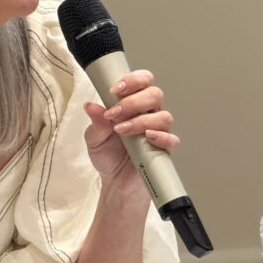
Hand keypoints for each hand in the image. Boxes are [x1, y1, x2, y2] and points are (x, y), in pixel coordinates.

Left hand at [82, 68, 179, 184]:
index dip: (132, 80)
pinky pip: (171, 139)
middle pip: (155, 94)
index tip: (115, 90)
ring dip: (141, 121)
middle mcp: (148, 114)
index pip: (142, 81)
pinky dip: (160, 137)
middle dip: (133, 102)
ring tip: (122, 131)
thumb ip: (96, 122)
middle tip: (115, 114)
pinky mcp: (164, 149)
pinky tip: (146, 138)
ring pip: (163, 116)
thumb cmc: (108, 156)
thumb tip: (91, 106)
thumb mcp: (94, 137)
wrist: (115, 182)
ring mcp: (158, 131)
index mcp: (133, 104)